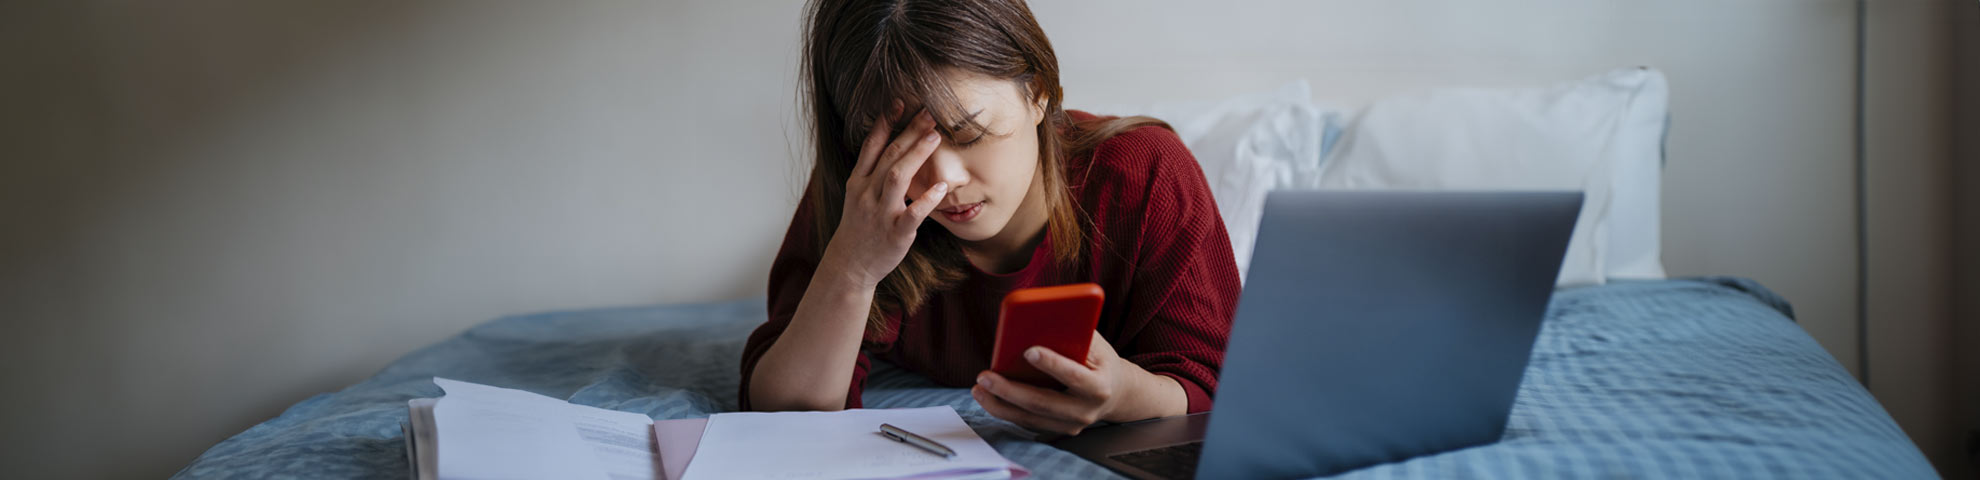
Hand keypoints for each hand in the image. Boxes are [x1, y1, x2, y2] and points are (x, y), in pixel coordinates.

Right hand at [821, 105, 947, 288]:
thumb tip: (890, 143)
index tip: (899, 102)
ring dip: (917, 155)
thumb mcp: (857, 196)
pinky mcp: (895, 233)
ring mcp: (880, 213)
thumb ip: (871, 171)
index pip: (871, 146)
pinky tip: (942, 188)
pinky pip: (912, 214)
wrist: (850, 265)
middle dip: (909, 132)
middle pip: (889, 156)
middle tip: (929, 112)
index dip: (884, 123)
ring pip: (897, 177)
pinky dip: (927, 200)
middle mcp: (867, 194)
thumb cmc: (859, 227)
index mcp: (858, 182)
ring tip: (935, 136)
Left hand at [971, 332, 1178, 434]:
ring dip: (999, 404)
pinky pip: (1027, 422)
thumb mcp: (1094, 343)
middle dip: (1010, 390)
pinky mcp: (1057, 431)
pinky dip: (1005, 410)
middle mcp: (1085, 410)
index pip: (1075, 376)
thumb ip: (1073, 334)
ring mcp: (1072, 425)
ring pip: (1030, 418)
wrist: (1116, 393)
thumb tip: (1041, 319)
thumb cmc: (1099, 361)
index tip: (1028, 351)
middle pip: (1043, 403)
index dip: (1053, 364)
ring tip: (979, 388)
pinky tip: (988, 397)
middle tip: (985, 376)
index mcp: (1099, 386)